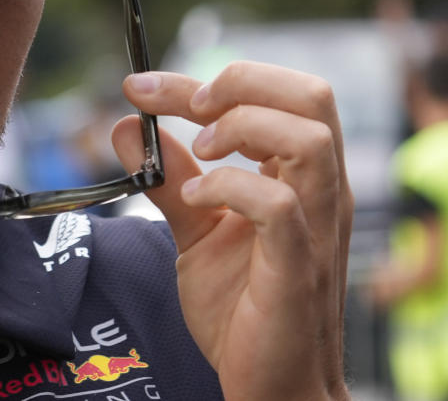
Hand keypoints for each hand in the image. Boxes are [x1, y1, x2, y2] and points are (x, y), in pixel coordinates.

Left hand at [113, 62, 352, 400]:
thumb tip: (127, 125)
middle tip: (190, 106)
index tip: (141, 85)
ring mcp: (316, 228)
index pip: (276, 95)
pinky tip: (195, 198)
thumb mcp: (196, 229)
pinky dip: (231, 187)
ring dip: (243, 127)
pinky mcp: (298, 268)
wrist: (269, 385)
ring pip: (311, 138)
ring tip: (199, 151)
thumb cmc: (243, 308)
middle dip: (242, 81)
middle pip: (312, 96)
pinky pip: (281, 207)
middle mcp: (320, 192)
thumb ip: (167, 177)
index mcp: (300, 176)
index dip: (209, 78)